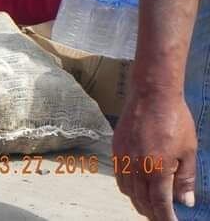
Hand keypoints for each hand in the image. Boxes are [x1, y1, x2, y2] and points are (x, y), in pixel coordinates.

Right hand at [113, 91, 196, 219]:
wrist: (152, 95)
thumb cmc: (175, 120)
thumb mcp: (188, 151)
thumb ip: (186, 178)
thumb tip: (185, 201)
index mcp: (157, 170)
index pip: (159, 203)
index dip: (165, 217)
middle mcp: (136, 166)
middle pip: (141, 199)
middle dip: (151, 212)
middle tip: (160, 217)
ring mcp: (123, 157)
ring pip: (127, 189)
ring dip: (137, 200)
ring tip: (147, 204)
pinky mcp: (116, 147)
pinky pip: (118, 174)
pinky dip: (127, 185)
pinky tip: (135, 184)